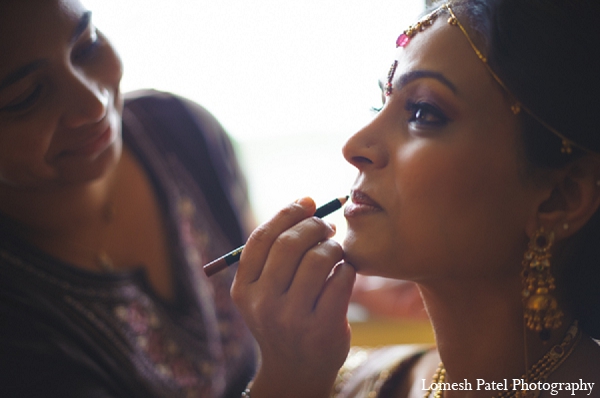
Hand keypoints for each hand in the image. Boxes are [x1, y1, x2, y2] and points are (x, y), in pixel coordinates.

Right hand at [231, 197, 355, 397]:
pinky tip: (344, 273)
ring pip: (319, 259)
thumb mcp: (264, 291)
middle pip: (290, 244)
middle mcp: (264, 304)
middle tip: (326, 226)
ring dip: (334, 246)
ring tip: (336, 250)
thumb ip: (275, 253)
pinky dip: (348, 268)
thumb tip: (306, 203)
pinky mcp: (323, 328)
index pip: (261, 238)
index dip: (286, 213)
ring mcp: (292, 318)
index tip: (307, 202)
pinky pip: (342, 279)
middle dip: (314, 226)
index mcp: (244, 289)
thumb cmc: (284, 317)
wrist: (297, 371)